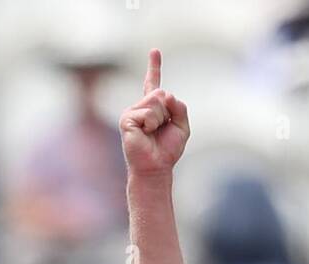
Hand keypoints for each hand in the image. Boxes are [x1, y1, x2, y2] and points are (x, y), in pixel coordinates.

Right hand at [119, 49, 189, 175]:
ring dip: (160, 120)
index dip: (154, 67)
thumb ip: (179, 108)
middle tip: (161, 130)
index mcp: (153, 108)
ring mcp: (132, 111)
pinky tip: (145, 134)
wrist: (156, 168)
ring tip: (152, 133)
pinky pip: (148, 113)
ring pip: (155, 101)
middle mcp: (141, 107)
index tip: (155, 51)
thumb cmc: (167, 151)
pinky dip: (152, 124)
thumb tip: (166, 94)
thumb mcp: (182, 127)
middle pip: (161, 93)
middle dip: (168, 112)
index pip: (153, 83)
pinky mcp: (126, 119)